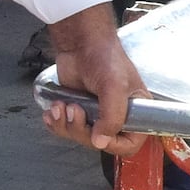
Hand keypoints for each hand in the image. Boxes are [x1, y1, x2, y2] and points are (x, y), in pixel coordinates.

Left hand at [43, 4, 147, 155]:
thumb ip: (112, 115)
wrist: (80, 44)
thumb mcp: (115, 86)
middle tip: (74, 111)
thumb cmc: (105, 58)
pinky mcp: (78, 110)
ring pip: (80, 137)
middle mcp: (117, 114)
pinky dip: (56, 123)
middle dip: (81, 130)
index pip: (131, 142)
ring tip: (61, 106)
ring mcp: (96, 114)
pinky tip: (53, 110)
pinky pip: (66, 129)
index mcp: (136, 109)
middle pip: (99, 142)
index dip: (115, 144)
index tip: (99, 135)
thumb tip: (100, 142)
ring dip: (65, 125)